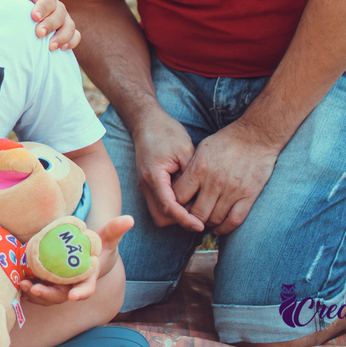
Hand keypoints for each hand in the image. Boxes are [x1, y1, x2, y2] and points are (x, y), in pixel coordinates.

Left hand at [8, 0, 80, 50]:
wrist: (20, 21)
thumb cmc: (16, 7)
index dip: (42, 8)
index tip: (34, 17)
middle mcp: (57, 7)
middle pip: (59, 14)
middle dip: (50, 24)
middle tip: (39, 33)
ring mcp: (64, 20)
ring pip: (70, 26)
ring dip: (62, 36)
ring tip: (51, 46)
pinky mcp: (69, 32)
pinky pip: (75, 36)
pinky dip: (72, 42)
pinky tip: (62, 49)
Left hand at [17, 215, 132, 304]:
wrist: (84, 255)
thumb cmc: (96, 248)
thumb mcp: (106, 238)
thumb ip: (115, 230)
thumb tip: (129, 218)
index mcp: (88, 278)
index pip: (87, 289)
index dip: (82, 293)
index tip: (75, 295)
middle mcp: (73, 286)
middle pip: (61, 296)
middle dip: (48, 295)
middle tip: (36, 289)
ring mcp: (59, 287)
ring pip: (47, 296)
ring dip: (34, 294)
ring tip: (22, 284)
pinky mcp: (47, 284)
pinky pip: (37, 291)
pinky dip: (28, 289)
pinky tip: (18, 281)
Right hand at [132, 109, 203, 230]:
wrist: (147, 121)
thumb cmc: (167, 132)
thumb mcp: (186, 151)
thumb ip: (191, 177)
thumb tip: (201, 200)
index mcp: (154, 176)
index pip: (169, 208)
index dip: (185, 219)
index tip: (201, 224)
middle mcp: (146, 184)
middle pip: (161, 217)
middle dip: (180, 221)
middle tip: (200, 216)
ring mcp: (145, 185)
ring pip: (158, 214)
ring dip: (176, 216)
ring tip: (195, 207)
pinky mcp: (148, 185)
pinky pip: (159, 204)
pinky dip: (172, 208)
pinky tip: (187, 200)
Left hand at [173, 120, 279, 234]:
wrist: (255, 136)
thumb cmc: (225, 142)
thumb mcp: (201, 150)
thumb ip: (190, 170)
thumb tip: (178, 189)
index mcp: (199, 169)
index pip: (179, 196)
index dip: (176, 205)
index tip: (177, 207)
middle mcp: (214, 181)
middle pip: (196, 212)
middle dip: (191, 218)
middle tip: (190, 219)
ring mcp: (232, 190)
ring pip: (215, 219)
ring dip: (208, 224)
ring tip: (205, 221)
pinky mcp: (249, 195)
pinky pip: (234, 220)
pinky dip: (225, 228)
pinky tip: (219, 228)